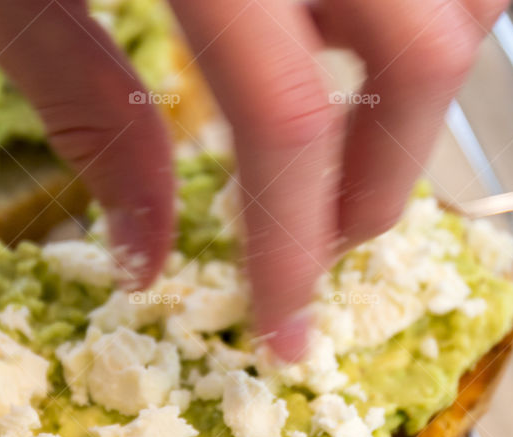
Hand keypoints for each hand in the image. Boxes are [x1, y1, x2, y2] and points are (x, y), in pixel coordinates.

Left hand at [0, 0, 507, 358]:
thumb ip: (89, 117)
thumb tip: (149, 260)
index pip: (285, 115)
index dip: (295, 243)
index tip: (287, 329)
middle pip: (423, 48)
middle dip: (387, 175)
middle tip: (330, 239)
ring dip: (421, 82)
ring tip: (345, 138)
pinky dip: (423, 6)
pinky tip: (351, 35)